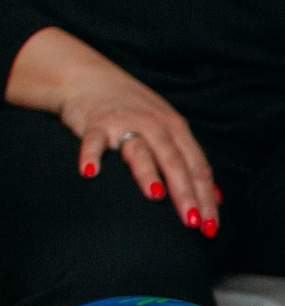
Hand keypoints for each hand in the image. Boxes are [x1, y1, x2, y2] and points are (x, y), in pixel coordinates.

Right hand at [9, 28, 218, 236]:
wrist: (89, 78)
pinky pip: (93, 141)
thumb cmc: (132, 108)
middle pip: (173, 162)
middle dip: (184, 192)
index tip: (210, 226)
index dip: (205, 196)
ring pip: (138, 150)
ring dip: (147, 173)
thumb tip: (217, 196)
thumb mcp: (167, 127)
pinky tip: (90, 171)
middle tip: (190, 221)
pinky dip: (91, 155)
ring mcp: (123, 122)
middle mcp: (153, 124)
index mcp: (175, 127)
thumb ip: (189, 160)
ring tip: (155, 195)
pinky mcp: (94, 123)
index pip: (197, 166)